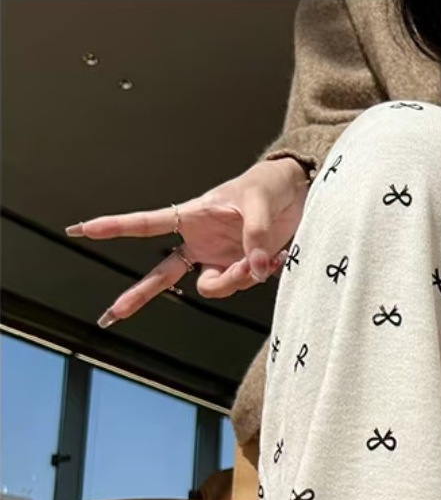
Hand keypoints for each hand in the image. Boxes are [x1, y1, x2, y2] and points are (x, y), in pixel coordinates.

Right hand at [66, 157, 310, 325]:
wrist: (295, 194)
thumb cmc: (268, 186)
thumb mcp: (259, 202)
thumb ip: (255, 236)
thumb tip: (255, 268)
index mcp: (192, 217)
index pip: (147, 224)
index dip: (116, 227)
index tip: (85, 231)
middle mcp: (200, 242)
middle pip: (162, 275)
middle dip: (138, 294)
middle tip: (114, 313)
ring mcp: (218, 259)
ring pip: (214, 287)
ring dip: (235, 279)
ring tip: (262, 256)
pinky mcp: (240, 269)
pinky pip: (240, 285)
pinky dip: (256, 276)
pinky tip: (273, 256)